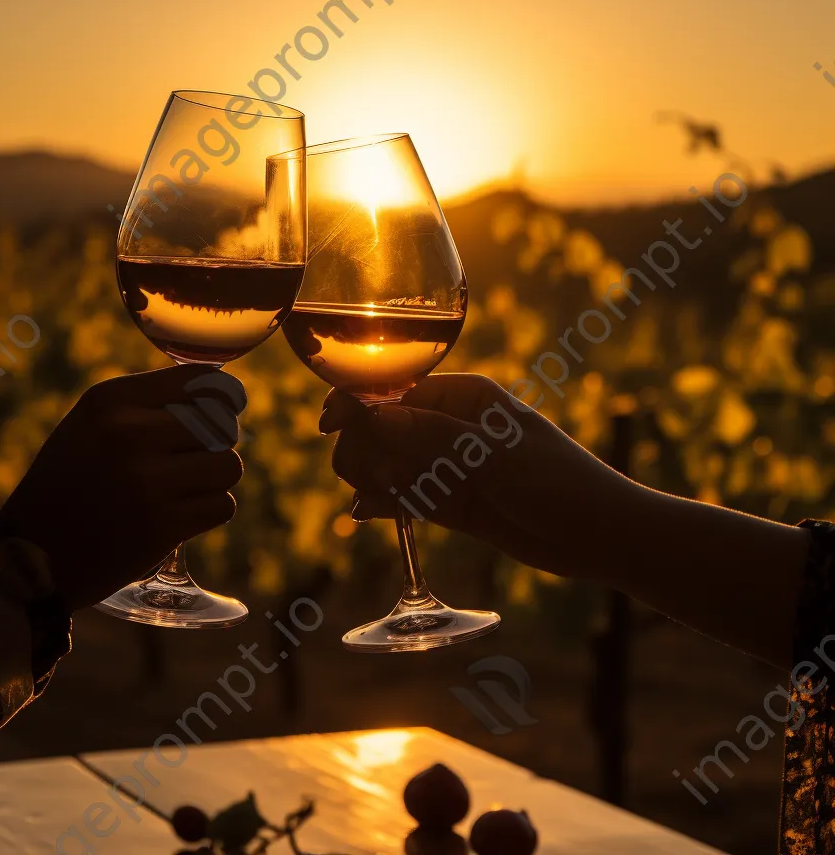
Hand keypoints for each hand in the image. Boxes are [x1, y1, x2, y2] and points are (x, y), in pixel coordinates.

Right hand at [0, 365, 244, 611]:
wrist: (31, 556)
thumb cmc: (69, 482)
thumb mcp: (92, 423)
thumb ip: (148, 403)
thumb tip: (226, 394)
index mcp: (111, 400)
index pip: (202, 379)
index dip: (225, 396)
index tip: (226, 410)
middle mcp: (130, 432)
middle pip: (223, 424)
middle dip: (216, 442)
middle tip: (193, 460)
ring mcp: (148, 480)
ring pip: (229, 465)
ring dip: (216, 480)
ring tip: (185, 489)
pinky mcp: (162, 525)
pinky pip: (223, 505)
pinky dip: (209, 512)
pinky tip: (180, 515)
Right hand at [320, 373, 642, 579]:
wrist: (598, 536)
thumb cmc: (556, 480)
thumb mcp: (492, 454)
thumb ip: (430, 435)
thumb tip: (370, 415)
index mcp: (464, 396)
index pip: (396, 390)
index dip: (358, 403)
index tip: (329, 423)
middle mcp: (450, 426)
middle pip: (383, 428)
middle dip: (364, 447)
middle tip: (360, 474)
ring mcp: (448, 466)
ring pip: (389, 464)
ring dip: (372, 477)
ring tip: (372, 498)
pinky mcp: (450, 502)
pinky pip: (404, 496)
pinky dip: (384, 502)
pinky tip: (369, 511)